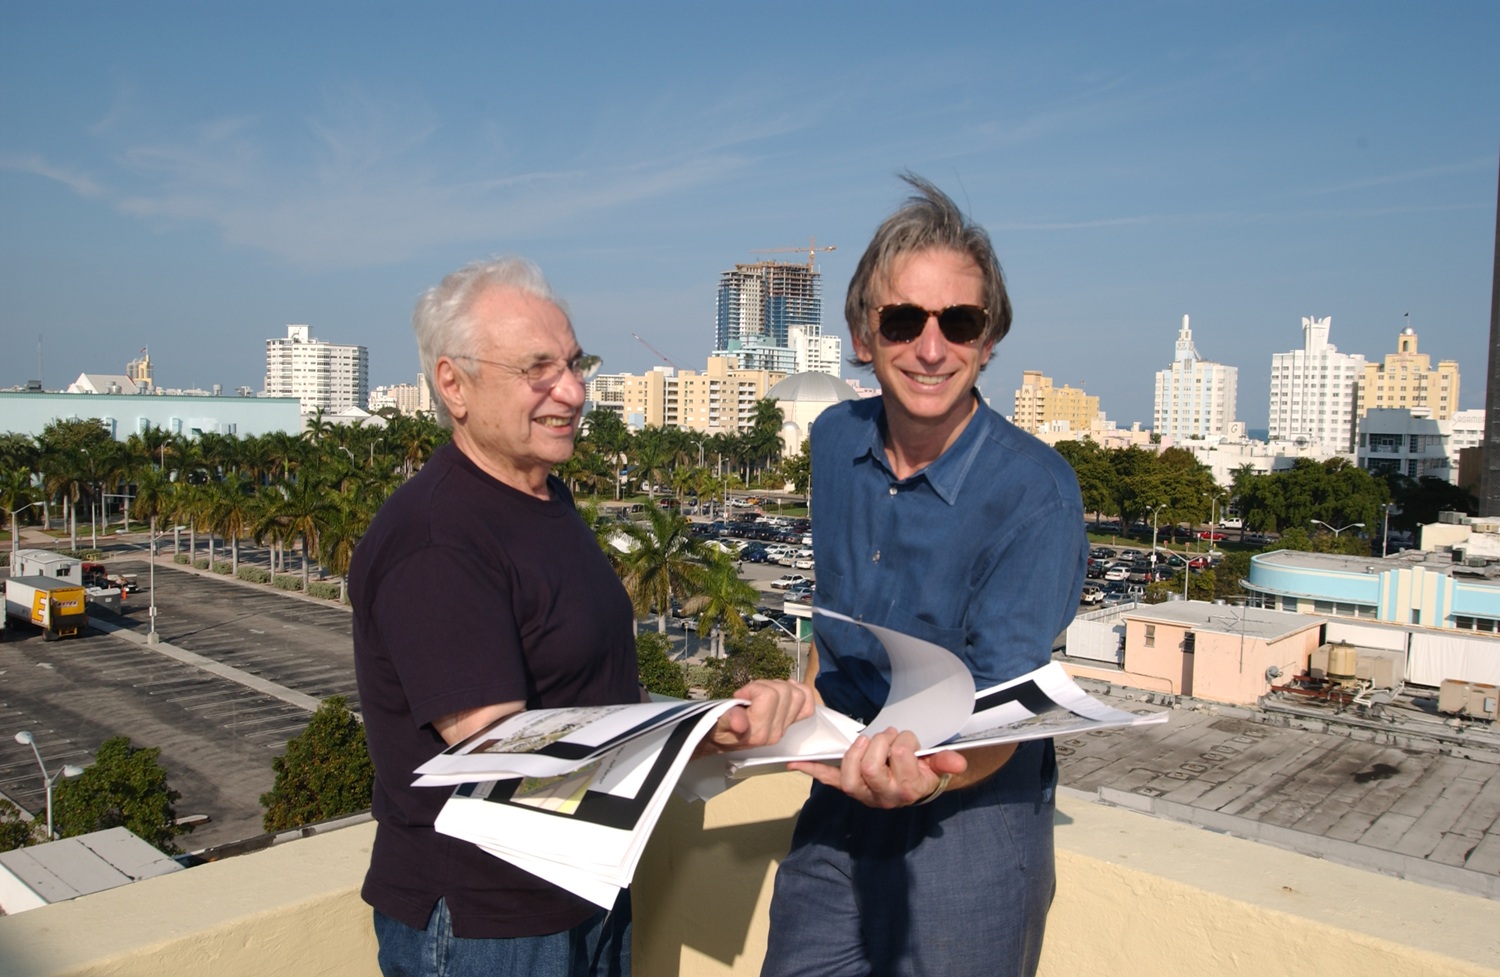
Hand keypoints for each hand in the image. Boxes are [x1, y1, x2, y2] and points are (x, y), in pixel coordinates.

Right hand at [697, 679, 814, 754]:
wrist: (721, 739)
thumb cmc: (718, 727)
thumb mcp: (717, 722)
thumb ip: (728, 719)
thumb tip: (740, 722)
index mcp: (758, 732)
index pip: (769, 696)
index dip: (753, 688)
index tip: (739, 694)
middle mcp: (775, 732)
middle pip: (785, 692)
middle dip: (766, 685)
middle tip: (750, 692)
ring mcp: (784, 728)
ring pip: (798, 695)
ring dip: (780, 686)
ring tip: (763, 691)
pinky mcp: (790, 723)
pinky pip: (808, 705)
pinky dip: (800, 691)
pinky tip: (787, 687)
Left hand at [789, 728, 968, 808]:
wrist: (915, 790)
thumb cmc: (923, 773)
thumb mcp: (937, 767)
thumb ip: (946, 762)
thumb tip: (959, 762)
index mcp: (907, 789)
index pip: (900, 756)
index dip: (904, 741)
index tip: (907, 739)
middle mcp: (883, 795)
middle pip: (871, 765)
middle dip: (879, 742)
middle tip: (887, 734)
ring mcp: (863, 793)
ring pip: (851, 772)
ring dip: (857, 750)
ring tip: (868, 740)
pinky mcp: (849, 787)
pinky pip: (829, 780)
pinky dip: (812, 770)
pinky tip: (796, 763)